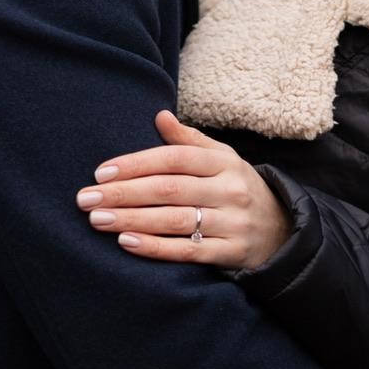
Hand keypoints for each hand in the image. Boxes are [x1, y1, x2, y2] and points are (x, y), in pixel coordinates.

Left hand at [76, 111, 290, 268]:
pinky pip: (187, 251)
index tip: (101, 172)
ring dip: (132, 219)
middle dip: (123, 193)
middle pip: (169, 190)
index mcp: (224, 163)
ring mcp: (232, 223)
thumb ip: (190, 140)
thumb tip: (159, 116)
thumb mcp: (222, 159)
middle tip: (86, 199)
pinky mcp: (230, 253)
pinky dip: (155, 248)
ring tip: (98, 219)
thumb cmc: (237, 189)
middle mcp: (229, 190)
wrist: (282, 231)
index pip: (174, 159)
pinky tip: (127, 242)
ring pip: (174, 220)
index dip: (136, 164)